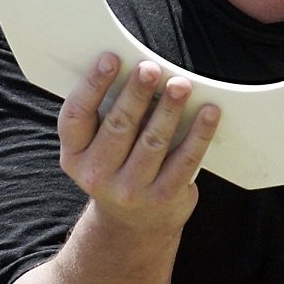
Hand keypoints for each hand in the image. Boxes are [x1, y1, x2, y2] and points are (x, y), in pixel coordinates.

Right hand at [57, 54, 219, 236]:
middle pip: (118, 126)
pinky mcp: (163, 198)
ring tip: (181, 85)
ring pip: (153, 141)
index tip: (111, 58)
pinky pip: (185, 160)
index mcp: (74, 155)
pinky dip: (199, 134)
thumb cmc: (117, 167)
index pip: (77, 115)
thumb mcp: (97, 149)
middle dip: (136, 93)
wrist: (132, 225)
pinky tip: (209, 113)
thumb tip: (136, 69)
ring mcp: (130, 191)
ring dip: (169, 109)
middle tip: (150, 68)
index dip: (93, 84)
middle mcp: (96, 176)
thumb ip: (107, 115)